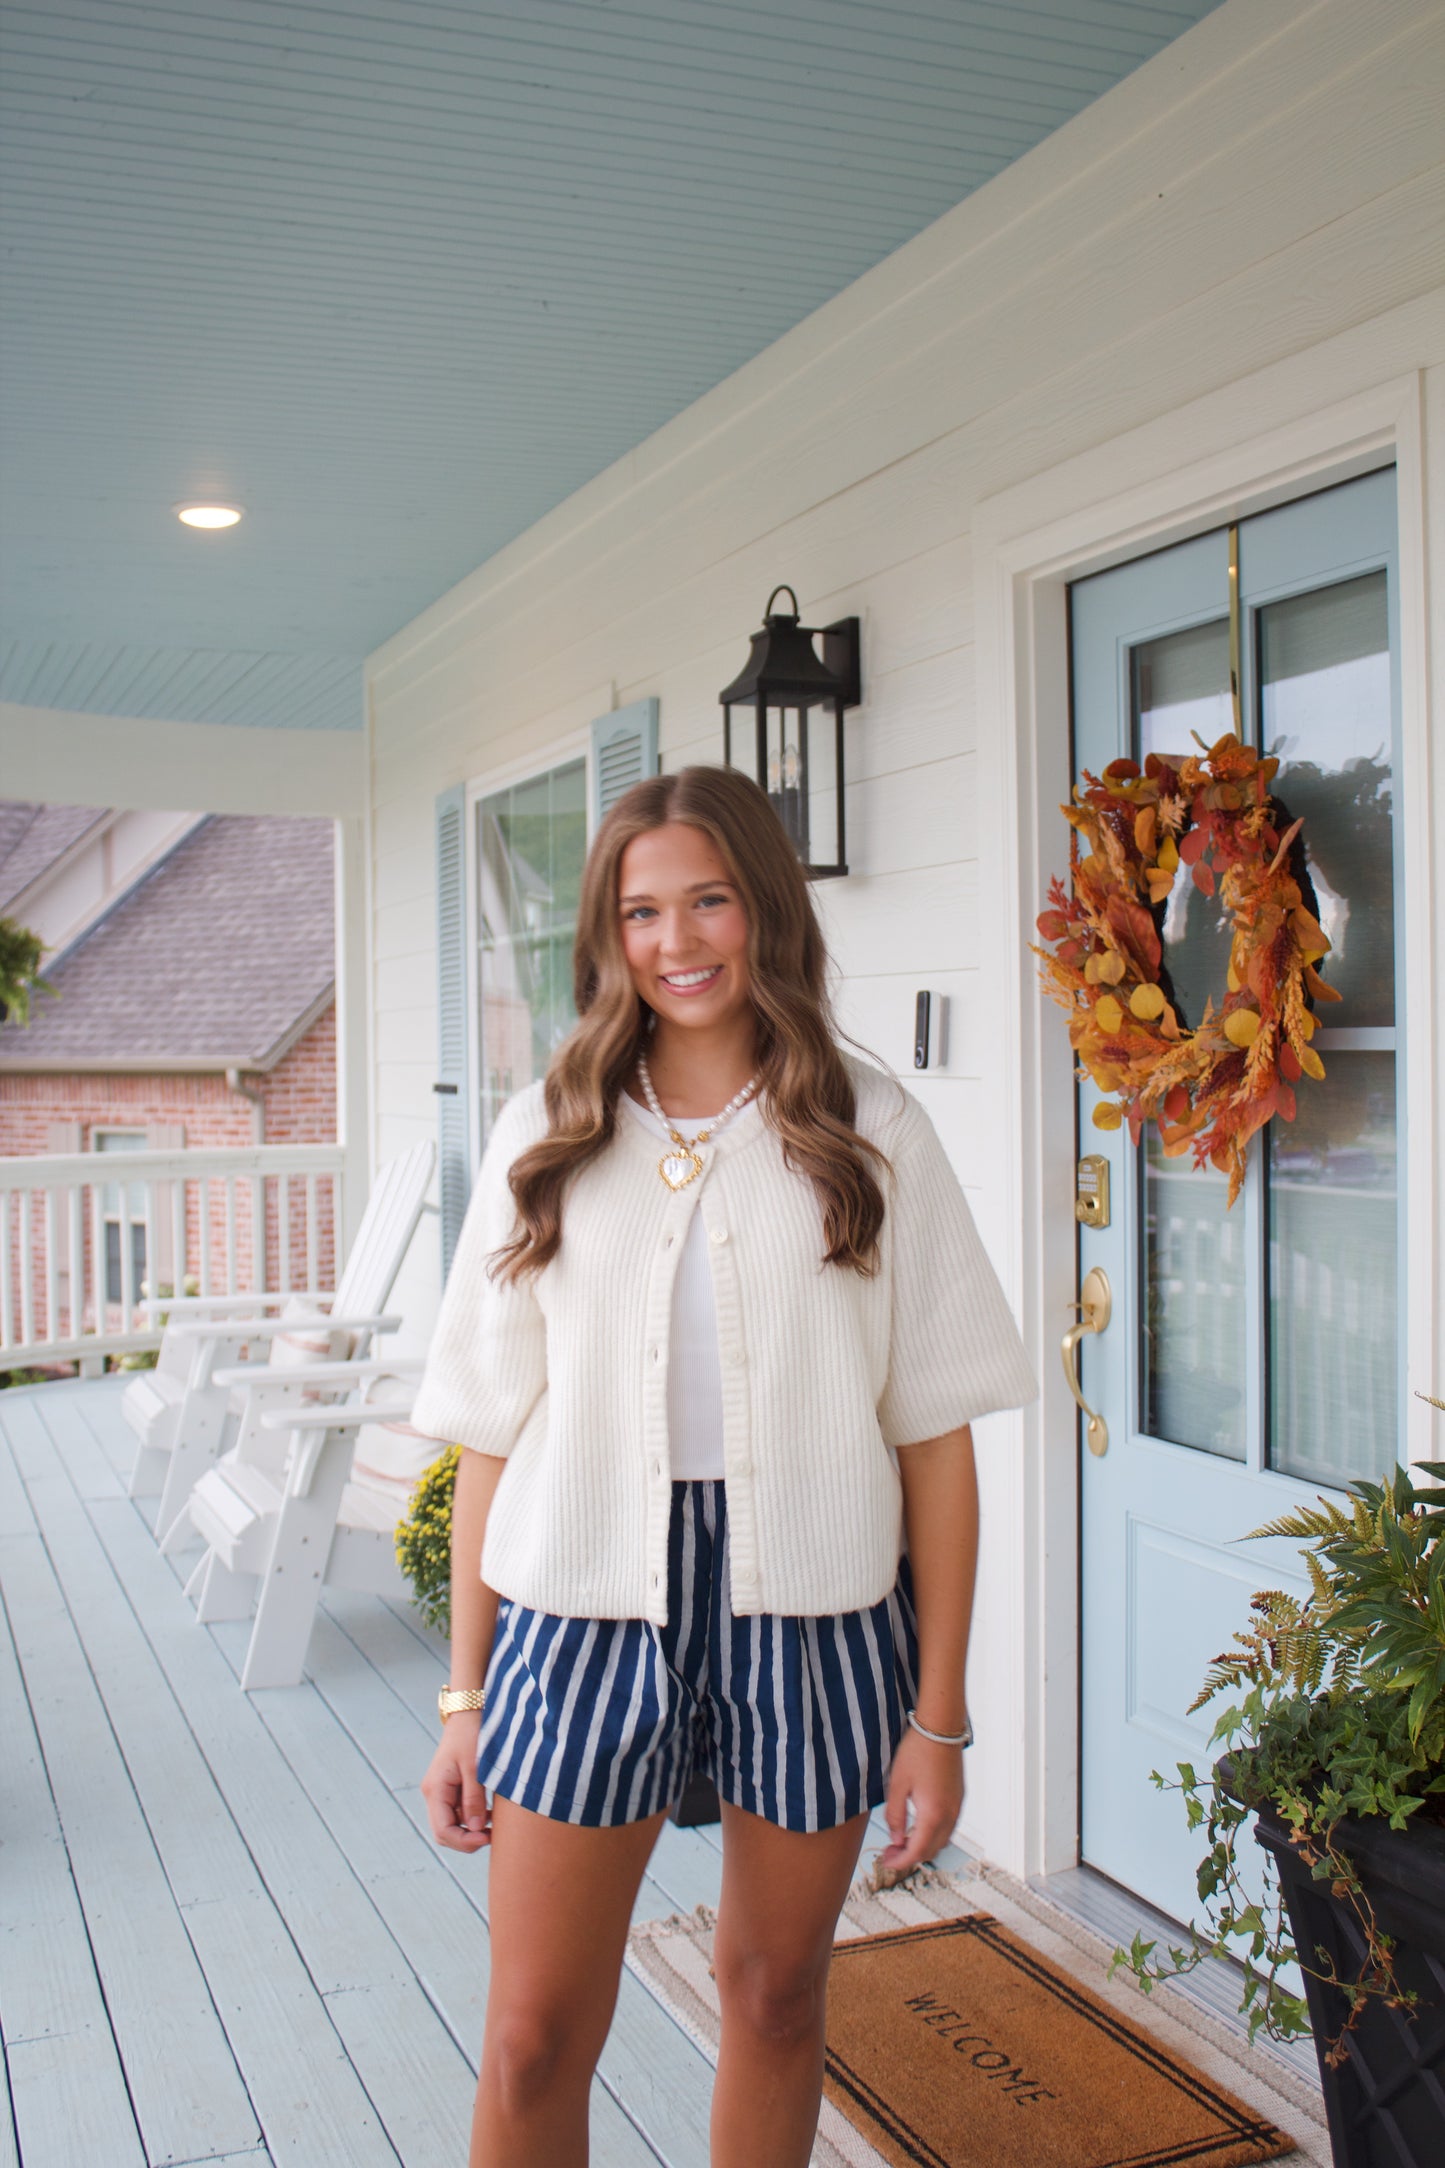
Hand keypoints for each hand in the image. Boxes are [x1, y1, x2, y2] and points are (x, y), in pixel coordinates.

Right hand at [421, 1712, 489, 1852]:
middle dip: (467, 1840)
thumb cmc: (471, 1736)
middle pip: (445, 1832)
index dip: (464, 1841)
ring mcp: (440, 1791)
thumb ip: (474, 1800)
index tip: (488, 1838)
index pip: (443, 1831)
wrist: (468, 1713)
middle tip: (493, 1836)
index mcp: (435, 1790)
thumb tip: (476, 1829)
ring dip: (471, 1830)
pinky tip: (490, 1814)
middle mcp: (433, 1794)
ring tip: (495, 1825)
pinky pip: (457, 1812)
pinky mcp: (449, 1788)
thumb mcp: (475, 1768)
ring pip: (451, 1824)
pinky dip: (472, 1818)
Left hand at [875, 1725, 963, 1883]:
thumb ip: (896, 1816)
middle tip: (889, 1851)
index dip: (899, 1862)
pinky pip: (948, 1828)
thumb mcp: (897, 1784)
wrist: (941, 1728)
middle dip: (909, 1856)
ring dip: (922, 1846)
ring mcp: (957, 1807)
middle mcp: (949, 1815)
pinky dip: (933, 1835)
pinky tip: (918, 1826)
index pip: (917, 1852)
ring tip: (901, 1840)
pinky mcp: (959, 1798)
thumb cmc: (917, 1751)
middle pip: (931, 1851)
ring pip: (942, 1841)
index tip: (885, 1862)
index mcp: (933, 1814)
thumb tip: (896, 1840)